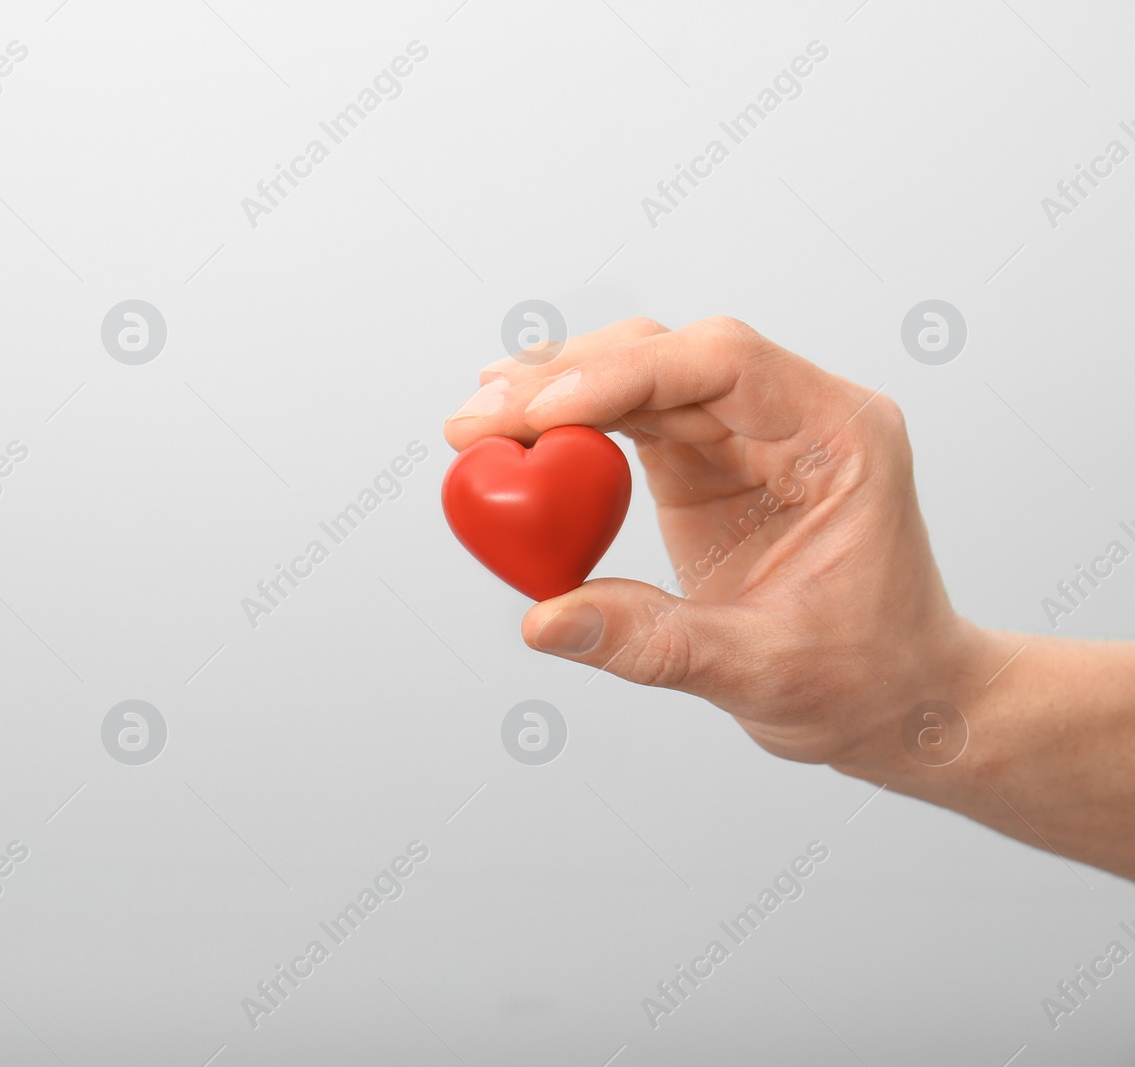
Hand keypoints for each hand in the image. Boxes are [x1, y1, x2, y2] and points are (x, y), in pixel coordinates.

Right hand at [445, 316, 999, 768]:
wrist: (899, 699)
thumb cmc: (865, 681)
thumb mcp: (761, 671)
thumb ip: (651, 642)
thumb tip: (542, 622)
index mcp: (839, 435)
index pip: (723, 364)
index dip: (625, 376)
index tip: (541, 415)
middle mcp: (792, 414)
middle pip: (667, 356)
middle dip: (565, 380)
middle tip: (476, 420)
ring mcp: (746, 432)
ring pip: (638, 376)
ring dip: (554, 393)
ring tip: (475, 422)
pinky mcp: (706, 462)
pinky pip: (627, 420)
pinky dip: (567, 427)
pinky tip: (513, 435)